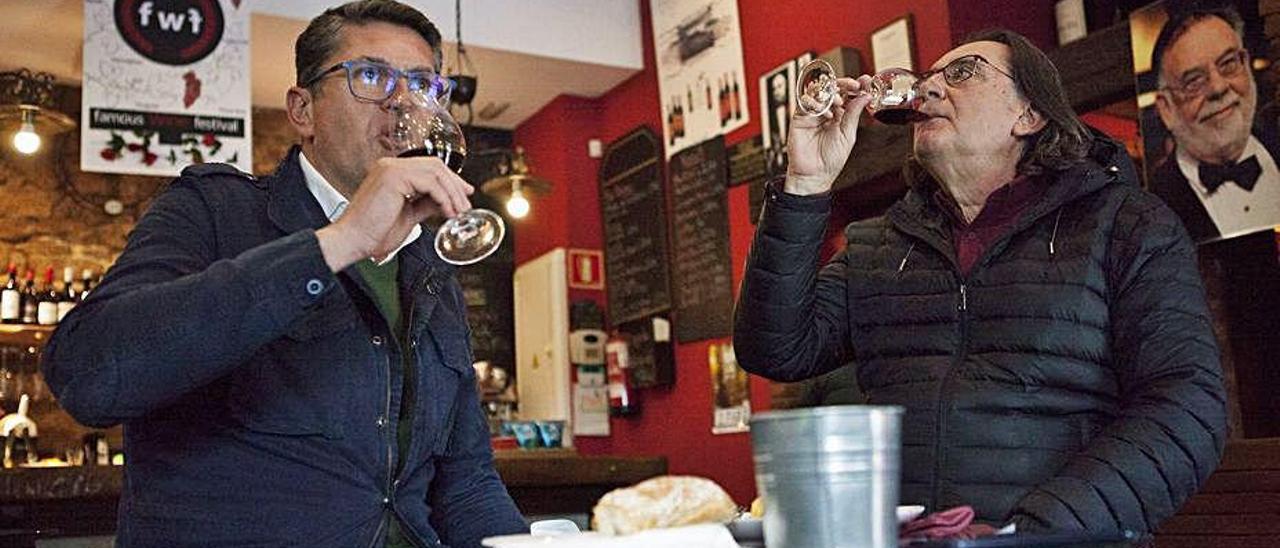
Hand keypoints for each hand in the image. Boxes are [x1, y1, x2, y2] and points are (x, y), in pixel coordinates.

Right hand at [316, 156, 472, 270]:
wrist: (353, 240)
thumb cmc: (374, 233)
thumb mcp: (409, 215)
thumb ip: (426, 204)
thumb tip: (446, 201)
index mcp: (391, 171)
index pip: (428, 167)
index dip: (450, 180)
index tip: (465, 194)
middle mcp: (390, 165)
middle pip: (435, 165)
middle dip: (455, 185)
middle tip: (466, 205)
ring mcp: (391, 168)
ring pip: (435, 172)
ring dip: (452, 193)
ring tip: (459, 212)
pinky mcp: (394, 177)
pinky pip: (430, 182)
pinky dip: (443, 197)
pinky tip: (447, 212)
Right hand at [784, 75, 873, 194]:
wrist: (813, 175)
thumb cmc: (830, 160)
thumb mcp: (848, 135)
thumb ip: (854, 114)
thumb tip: (865, 95)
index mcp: (840, 116)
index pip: (848, 94)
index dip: (856, 86)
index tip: (865, 80)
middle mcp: (826, 112)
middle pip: (833, 89)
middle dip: (844, 83)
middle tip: (853, 85)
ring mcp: (813, 114)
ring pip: (819, 92)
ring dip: (831, 92)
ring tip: (838, 101)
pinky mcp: (799, 118)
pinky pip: (805, 102)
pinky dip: (817, 103)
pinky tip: (825, 114)